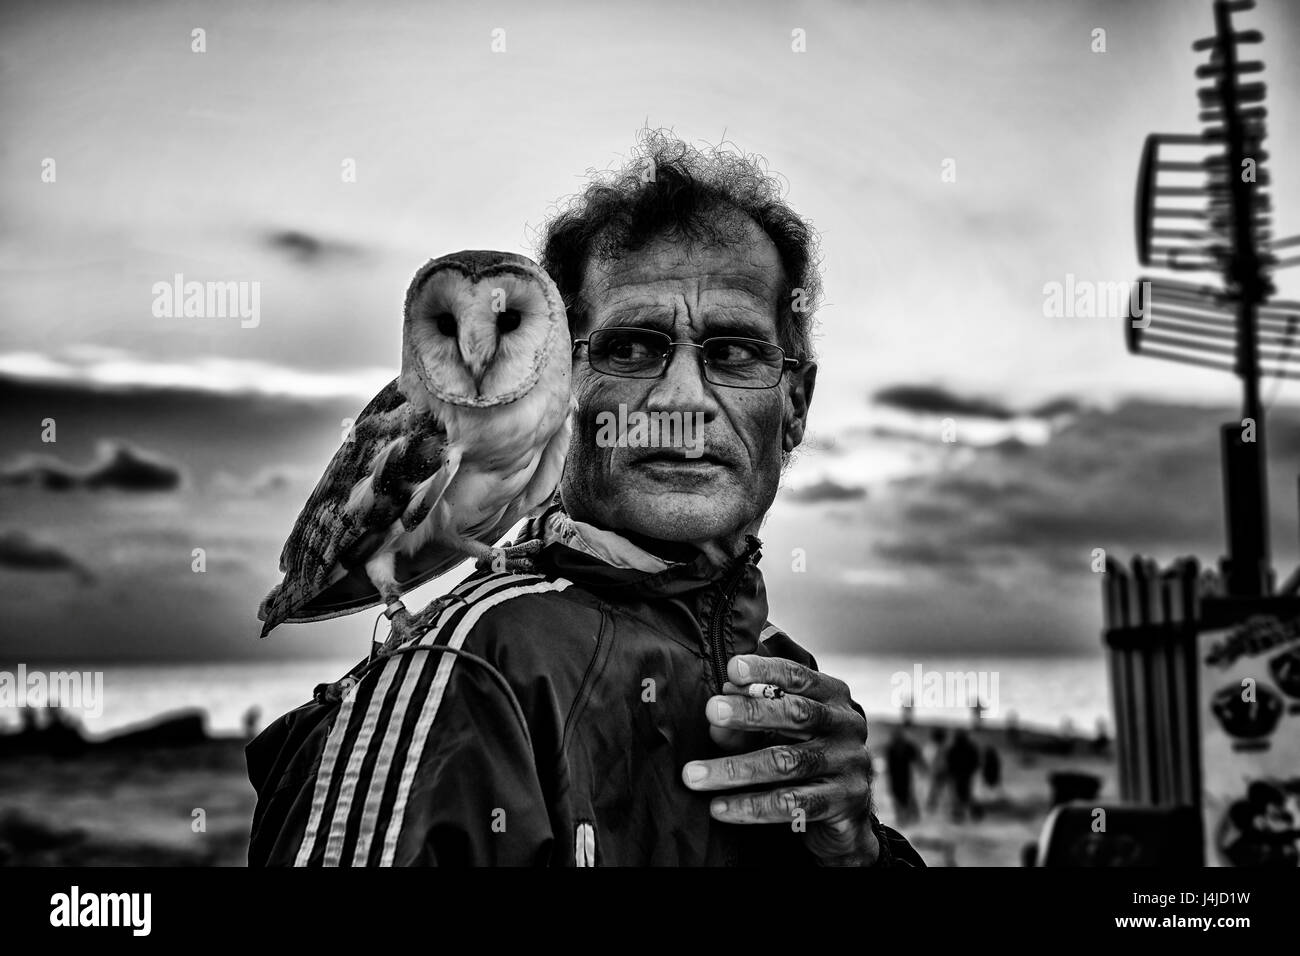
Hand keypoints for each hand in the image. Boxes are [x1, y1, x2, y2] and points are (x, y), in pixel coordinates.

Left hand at [681, 654, 879, 865]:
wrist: (846, 811)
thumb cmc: (802, 755)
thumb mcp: (776, 733)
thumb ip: (746, 725)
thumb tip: (713, 720)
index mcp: (831, 696)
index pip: (799, 676)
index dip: (766, 671)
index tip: (732, 668)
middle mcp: (846, 725)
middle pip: (797, 714)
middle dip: (750, 711)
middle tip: (710, 710)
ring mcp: (849, 764)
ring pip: (787, 763)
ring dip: (735, 769)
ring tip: (694, 775)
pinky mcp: (844, 802)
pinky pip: (791, 804)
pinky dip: (750, 806)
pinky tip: (718, 808)